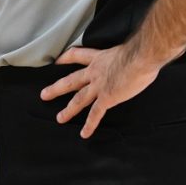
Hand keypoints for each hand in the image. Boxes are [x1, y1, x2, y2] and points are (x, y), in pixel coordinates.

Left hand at [40, 44, 163, 138]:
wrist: (141, 57)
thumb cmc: (139, 51)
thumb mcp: (126, 50)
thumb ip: (123, 57)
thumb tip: (132, 58)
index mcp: (99, 58)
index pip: (77, 55)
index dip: (65, 58)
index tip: (57, 61)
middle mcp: (95, 72)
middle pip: (70, 81)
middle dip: (56, 88)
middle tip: (43, 95)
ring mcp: (99, 86)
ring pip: (79, 99)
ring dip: (68, 110)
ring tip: (59, 118)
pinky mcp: (107, 98)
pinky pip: (95, 113)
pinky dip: (90, 124)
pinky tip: (84, 134)